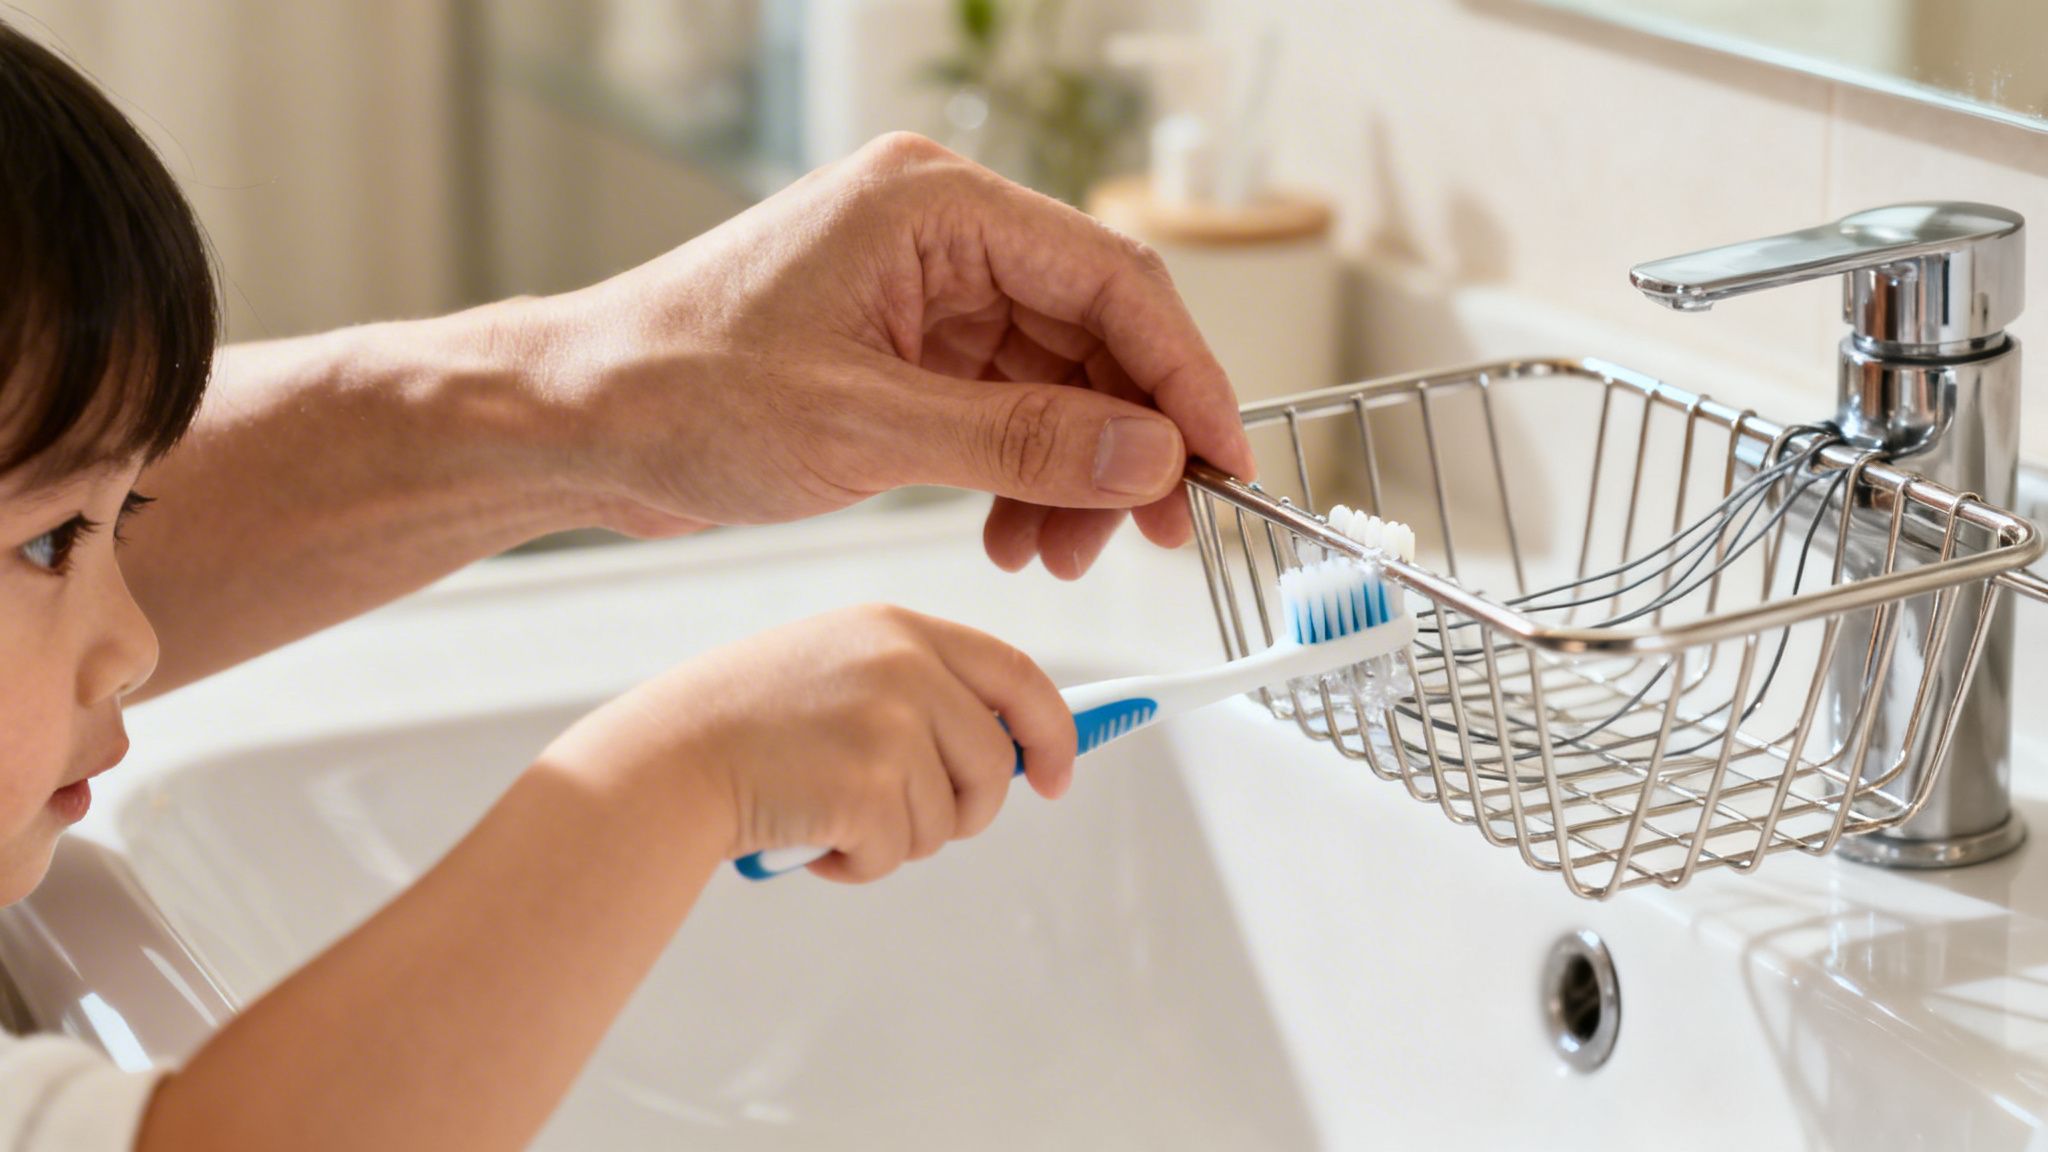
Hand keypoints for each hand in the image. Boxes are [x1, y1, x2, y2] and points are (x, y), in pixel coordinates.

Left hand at [522, 132, 1256, 578]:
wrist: (570, 423)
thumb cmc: (677, 392)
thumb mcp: (868, 427)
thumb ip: (1023, 440)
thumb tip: (1150, 455)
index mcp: (933, 208)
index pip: (1111, 279)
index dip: (1183, 376)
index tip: (1223, 462)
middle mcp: (939, 236)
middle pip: (1093, 332)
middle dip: (1126, 440)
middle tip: (1147, 532)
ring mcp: (921, 293)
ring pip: (1056, 380)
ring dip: (1075, 472)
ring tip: (1058, 554)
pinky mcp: (902, 350)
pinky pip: (1004, 409)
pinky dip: (1024, 475)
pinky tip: (1016, 534)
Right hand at [538, 604, 1076, 881]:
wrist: (664, 760)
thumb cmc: (745, 728)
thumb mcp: (838, 673)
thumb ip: (918, 692)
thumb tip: (1008, 751)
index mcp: (898, 629)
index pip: (1017, 675)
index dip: (1052, 731)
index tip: (1055, 776)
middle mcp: (904, 665)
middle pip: (995, 764)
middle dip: (967, 813)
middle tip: (904, 824)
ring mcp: (889, 723)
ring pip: (948, 820)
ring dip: (896, 840)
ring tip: (828, 815)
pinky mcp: (867, 784)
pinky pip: (898, 855)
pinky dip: (857, 865)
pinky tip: (807, 836)